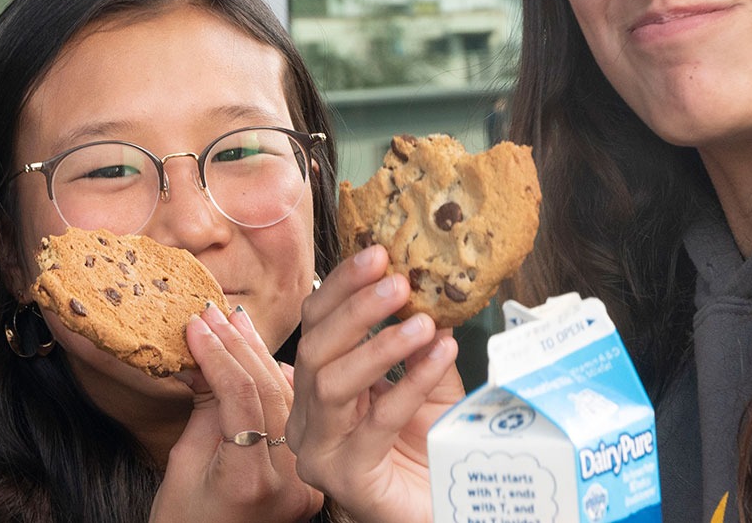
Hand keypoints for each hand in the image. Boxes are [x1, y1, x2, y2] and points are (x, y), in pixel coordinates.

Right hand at [149, 304, 323, 522]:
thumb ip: (204, 410)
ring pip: (289, 400)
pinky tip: (265, 356)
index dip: (217, 353)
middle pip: (271, 392)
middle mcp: (287, 482)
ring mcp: (304, 482)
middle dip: (240, 346)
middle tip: (215, 312)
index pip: (240, 396)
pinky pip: (297, 420)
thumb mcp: (180, 466)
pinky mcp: (310, 480)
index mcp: (249, 480)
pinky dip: (281, 384)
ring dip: (261, 357)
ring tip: (236, 322)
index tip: (196, 323)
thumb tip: (209, 354)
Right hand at [288, 245, 465, 522]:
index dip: (342, 286)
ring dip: (380, 345)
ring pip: (333, 383)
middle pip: (316, 348)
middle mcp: (308, 417)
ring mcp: (321, 451)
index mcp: (318, 387)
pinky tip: (439, 356)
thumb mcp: (428, 380)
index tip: (378, 253)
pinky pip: (375, 423)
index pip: (316, 325)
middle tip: (397, 280)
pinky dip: (409, 384)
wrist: (443, 509)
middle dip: (356, 308)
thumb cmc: (430, 449)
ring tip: (422, 321)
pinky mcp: (347, 479)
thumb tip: (432, 283)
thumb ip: (423, 338)